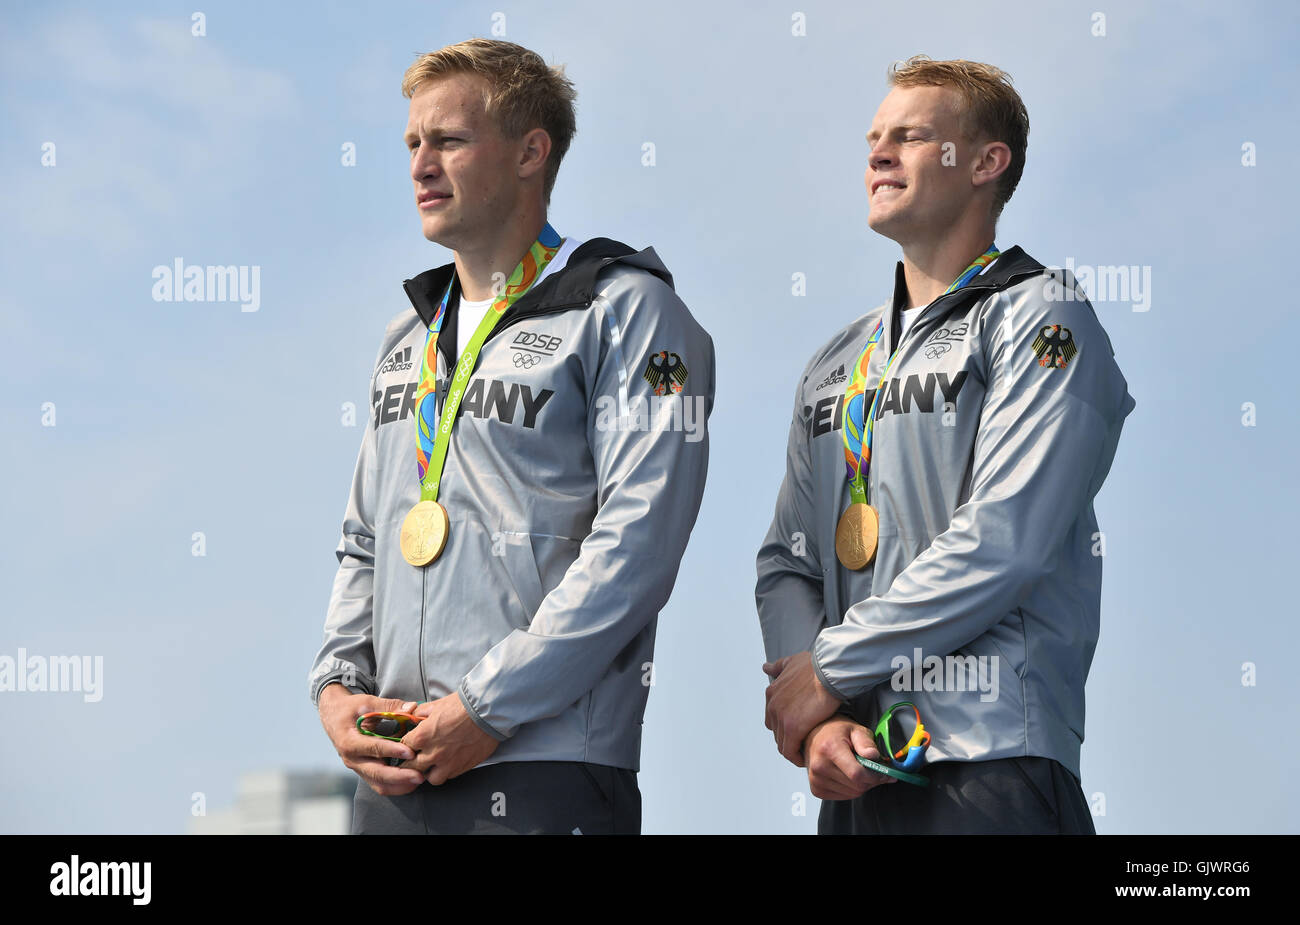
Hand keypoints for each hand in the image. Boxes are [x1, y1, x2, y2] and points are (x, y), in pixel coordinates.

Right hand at [317, 683, 424, 795]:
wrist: (333, 717)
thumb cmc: (350, 709)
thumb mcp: (366, 703)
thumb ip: (388, 706)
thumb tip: (412, 708)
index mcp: (349, 741)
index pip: (373, 748)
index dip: (393, 751)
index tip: (411, 752)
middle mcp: (352, 759)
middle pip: (377, 773)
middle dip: (399, 777)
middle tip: (420, 775)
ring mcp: (358, 767)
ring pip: (379, 784)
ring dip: (399, 785)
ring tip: (419, 779)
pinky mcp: (364, 771)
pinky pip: (380, 784)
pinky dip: (396, 785)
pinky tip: (411, 781)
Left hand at [398, 693, 499, 785]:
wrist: (487, 712)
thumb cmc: (462, 706)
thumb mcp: (436, 705)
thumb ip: (421, 713)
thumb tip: (414, 717)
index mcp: (422, 737)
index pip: (404, 747)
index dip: (405, 745)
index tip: (409, 745)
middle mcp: (432, 754)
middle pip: (413, 767)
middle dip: (412, 762)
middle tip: (416, 757)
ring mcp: (447, 763)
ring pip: (430, 778)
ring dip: (429, 772)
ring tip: (433, 764)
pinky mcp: (462, 767)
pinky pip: (448, 776)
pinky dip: (446, 771)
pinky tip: (448, 763)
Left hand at [763, 651, 841, 766]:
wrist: (829, 671)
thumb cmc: (816, 666)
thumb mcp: (792, 662)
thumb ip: (778, 667)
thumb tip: (765, 667)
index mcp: (772, 693)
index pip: (772, 717)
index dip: (784, 725)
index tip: (798, 730)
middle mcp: (772, 706)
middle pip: (776, 731)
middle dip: (788, 738)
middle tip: (803, 743)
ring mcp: (781, 718)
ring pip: (782, 743)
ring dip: (792, 750)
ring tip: (805, 752)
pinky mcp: (792, 729)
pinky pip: (789, 751)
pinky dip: (796, 757)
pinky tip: (805, 758)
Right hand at [804, 716, 896, 800]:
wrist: (814, 736)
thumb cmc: (836, 732)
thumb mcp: (855, 730)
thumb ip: (866, 742)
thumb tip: (874, 756)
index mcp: (830, 749)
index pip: (857, 774)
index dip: (875, 776)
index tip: (884, 773)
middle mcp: (819, 766)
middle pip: (857, 786)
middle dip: (870, 780)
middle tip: (873, 770)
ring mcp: (816, 779)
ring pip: (852, 794)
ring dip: (861, 785)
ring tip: (858, 770)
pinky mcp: (816, 789)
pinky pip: (843, 797)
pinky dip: (851, 789)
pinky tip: (847, 776)